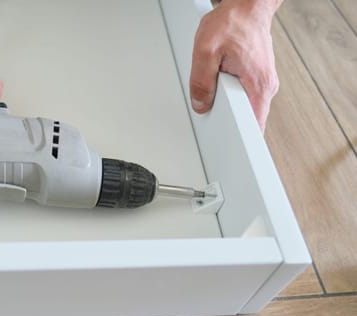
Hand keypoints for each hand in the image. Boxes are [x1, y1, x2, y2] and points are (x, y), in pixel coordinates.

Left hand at [190, 0, 279, 130]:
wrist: (247, 6)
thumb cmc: (233, 23)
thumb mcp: (205, 51)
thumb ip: (201, 81)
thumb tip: (200, 104)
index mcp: (258, 85)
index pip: (254, 127)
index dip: (241, 140)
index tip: (231, 150)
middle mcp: (265, 87)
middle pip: (247, 120)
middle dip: (228, 122)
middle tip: (212, 117)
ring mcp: (263, 83)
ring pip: (244, 107)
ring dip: (228, 107)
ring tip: (214, 97)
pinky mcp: (257, 78)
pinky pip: (243, 96)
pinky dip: (230, 97)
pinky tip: (219, 88)